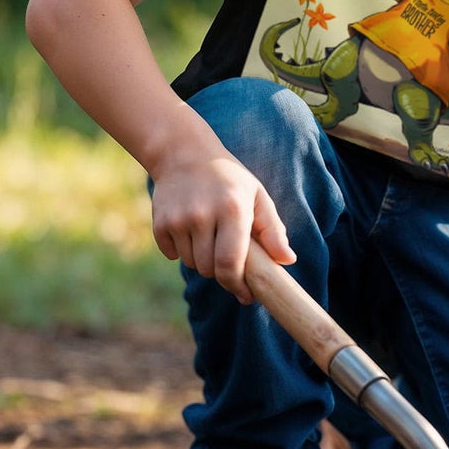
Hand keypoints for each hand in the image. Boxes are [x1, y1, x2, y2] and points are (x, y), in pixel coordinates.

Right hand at [150, 150, 293, 302]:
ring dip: (202, 260)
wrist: (184, 153)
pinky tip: (190, 230)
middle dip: (221, 272)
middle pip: (209, 269)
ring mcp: (179, 219)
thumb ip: (273, 229)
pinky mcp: (160, 223)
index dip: (237, 285)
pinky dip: (181, 251)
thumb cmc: (229, 179)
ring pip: (191, 264)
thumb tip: (288, 260)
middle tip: (227, 258)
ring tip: (209, 236)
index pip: (231, 263)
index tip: (246, 295)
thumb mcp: (257, 196)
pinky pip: (172, 254)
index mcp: (233, 209)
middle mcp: (203, 215)